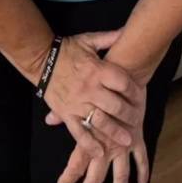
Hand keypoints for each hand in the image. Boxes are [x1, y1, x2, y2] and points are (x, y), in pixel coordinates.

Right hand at [42, 29, 144, 160]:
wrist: (41, 59)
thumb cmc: (68, 49)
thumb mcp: (89, 40)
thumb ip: (109, 38)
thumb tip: (127, 30)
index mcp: (97, 69)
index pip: (122, 82)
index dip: (134, 90)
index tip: (140, 95)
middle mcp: (89, 88)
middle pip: (114, 105)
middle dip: (129, 115)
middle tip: (137, 121)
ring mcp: (77, 103)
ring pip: (99, 121)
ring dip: (114, 132)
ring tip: (126, 140)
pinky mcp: (66, 114)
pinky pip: (78, 132)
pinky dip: (89, 144)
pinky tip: (99, 152)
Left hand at [50, 83, 148, 182]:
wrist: (123, 69)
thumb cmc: (97, 82)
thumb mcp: (76, 95)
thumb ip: (64, 112)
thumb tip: (49, 120)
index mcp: (90, 134)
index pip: (77, 161)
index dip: (69, 175)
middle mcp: (106, 143)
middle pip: (95, 174)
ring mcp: (124, 142)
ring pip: (121, 174)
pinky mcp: (137, 136)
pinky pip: (141, 157)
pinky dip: (142, 171)